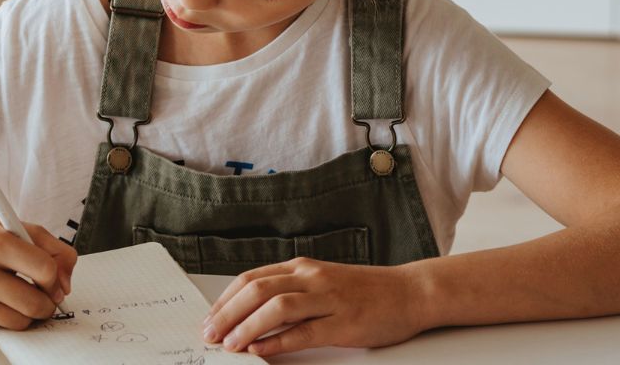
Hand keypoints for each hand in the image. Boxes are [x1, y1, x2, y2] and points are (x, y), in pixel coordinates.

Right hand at [0, 215, 77, 328]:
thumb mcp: (18, 227)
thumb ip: (54, 249)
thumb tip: (65, 285)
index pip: (45, 270)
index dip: (56, 276)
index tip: (52, 276)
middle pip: (35, 304)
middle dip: (48, 302)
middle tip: (45, 293)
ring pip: (21, 321)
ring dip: (30, 312)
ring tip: (22, 293)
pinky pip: (2, 325)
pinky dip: (7, 314)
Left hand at [202, 257, 428, 356]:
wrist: (410, 292)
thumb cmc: (364, 291)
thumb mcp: (321, 283)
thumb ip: (289, 293)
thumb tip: (250, 315)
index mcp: (302, 267)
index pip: (251, 278)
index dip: (225, 299)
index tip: (209, 319)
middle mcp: (311, 278)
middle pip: (257, 290)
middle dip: (227, 313)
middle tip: (209, 333)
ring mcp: (328, 299)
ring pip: (277, 307)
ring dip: (247, 326)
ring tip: (229, 344)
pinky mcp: (344, 322)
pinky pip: (304, 332)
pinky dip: (278, 342)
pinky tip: (261, 351)